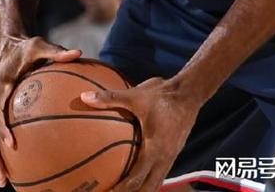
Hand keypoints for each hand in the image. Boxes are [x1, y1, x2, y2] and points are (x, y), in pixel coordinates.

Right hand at [0, 36, 80, 187]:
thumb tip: (79, 53)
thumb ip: (57, 51)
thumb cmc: (26, 47)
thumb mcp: (39, 45)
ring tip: (5, 182)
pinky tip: (17, 166)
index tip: (11, 144)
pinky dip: (2, 151)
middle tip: (3, 177)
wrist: (9, 46)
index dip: (1, 128)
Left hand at [81, 77, 199, 190]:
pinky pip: (161, 171)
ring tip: (126, 190)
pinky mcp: (174, 150)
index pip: (136, 180)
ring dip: (142, 188)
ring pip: (156, 181)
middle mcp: (164, 157)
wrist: (189, 93)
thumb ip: (110, 98)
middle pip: (148, 188)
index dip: (120, 190)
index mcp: (154, 150)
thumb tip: (85, 97)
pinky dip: (150, 177)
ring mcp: (171, 155)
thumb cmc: (162, 96)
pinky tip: (141, 171)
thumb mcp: (135, 96)